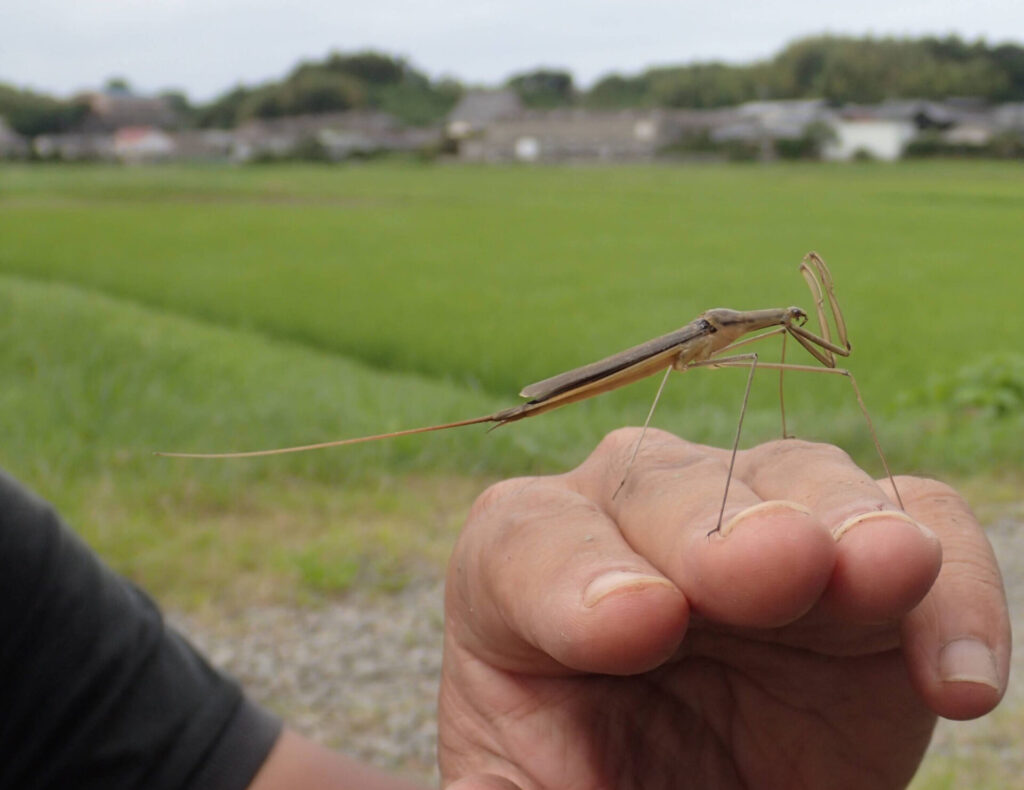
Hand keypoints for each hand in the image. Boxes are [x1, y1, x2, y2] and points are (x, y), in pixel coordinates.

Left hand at [438, 430, 1009, 789]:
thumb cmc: (588, 786)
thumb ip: (509, 780)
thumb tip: (544, 764)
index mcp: (520, 578)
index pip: (529, 539)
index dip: (574, 572)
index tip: (631, 626)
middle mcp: (630, 527)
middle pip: (655, 481)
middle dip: (714, 522)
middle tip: (778, 564)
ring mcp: (751, 531)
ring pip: (794, 476)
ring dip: (844, 517)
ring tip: (885, 569)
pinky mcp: (860, 575)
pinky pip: (920, 531)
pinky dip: (954, 589)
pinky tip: (960, 680)